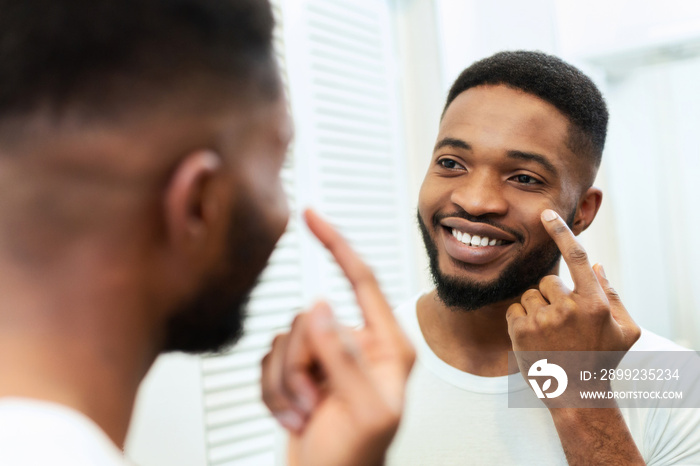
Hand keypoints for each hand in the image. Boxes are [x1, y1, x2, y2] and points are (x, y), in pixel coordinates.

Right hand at [261, 209, 414, 465]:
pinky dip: (274, 391)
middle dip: (302, 363)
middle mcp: (359, 344)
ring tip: (307, 412)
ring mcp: (329, 357)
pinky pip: (271, 359)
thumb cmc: (357, 458)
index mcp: (389, 346)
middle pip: (312, 317)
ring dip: (288, 382)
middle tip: (315, 400)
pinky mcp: (302, 369)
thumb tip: (321, 305)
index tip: (313, 217)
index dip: (337, 245)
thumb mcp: (362, 408)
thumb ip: (343, 354)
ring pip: (287, 338)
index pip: (363, 280)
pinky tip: (295, 414)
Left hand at [506, 209, 640, 381]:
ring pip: (530, 295)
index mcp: (594, 303)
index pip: (576, 257)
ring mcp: (542, 320)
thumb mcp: (624, 331)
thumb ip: (612, 295)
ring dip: (537, 308)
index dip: (560, 232)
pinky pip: (515, 309)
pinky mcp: (520, 331)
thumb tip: (595, 266)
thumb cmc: (603, 361)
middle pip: (549, 281)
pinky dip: (521, 320)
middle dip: (553, 296)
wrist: (576, 395)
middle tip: (563, 322)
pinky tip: (535, 338)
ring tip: (550, 333)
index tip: (546, 214)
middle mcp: (567, 308)